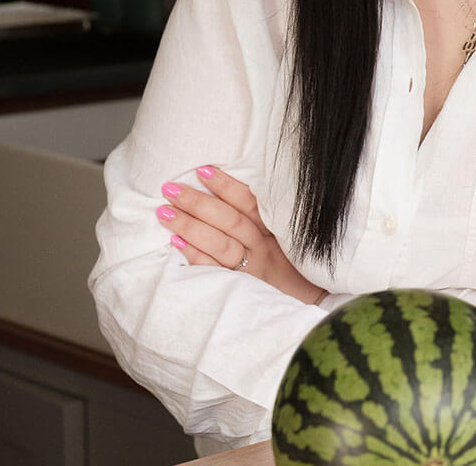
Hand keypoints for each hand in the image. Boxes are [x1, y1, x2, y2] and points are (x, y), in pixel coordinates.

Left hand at [157, 166, 327, 305]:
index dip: (226, 186)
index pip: (249, 203)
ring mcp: (252, 269)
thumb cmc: (292, 267)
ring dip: (191, 226)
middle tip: (171, 188)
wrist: (310, 305)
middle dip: (199, 203)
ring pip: (221, 244)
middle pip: (230, 221)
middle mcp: (263, 247)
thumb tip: (228, 193)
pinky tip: (176, 243)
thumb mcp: (286, 239)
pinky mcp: (241, 289)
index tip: (203, 170)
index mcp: (274, 230)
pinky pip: (215, 270)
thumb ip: (262, 219)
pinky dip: (196, 255)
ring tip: (165, 212)